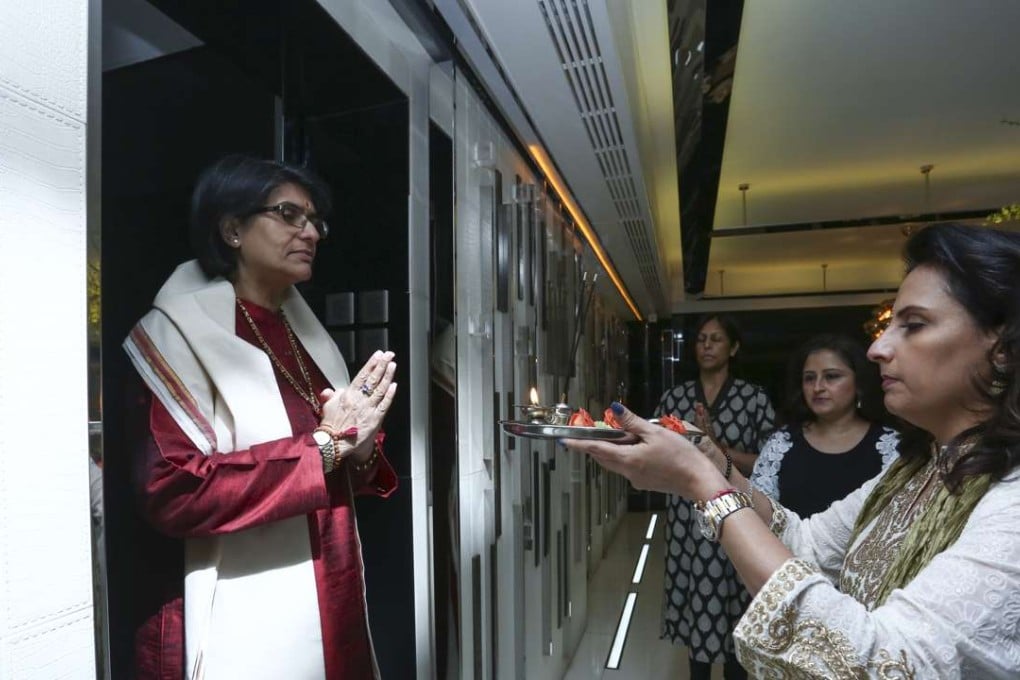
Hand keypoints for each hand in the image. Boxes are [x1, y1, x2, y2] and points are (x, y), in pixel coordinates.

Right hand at [318, 350, 397, 461]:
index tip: (378, 354)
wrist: (335, 445)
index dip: (371, 364)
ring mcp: (368, 409)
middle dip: (382, 365)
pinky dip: (390, 395)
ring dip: (387, 376)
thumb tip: (331, 390)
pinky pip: (384, 405)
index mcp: (348, 395)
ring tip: (393, 365)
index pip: (362, 376)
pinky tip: (394, 386)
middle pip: (373, 379)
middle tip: (389, 354)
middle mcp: (359, 400)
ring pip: (380, 389)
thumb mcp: (327, 408)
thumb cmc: (331, 427)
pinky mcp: (375, 420)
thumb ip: (331, 396)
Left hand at [563, 403, 725, 500]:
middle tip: (590, 433)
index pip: (597, 450)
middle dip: (596, 446)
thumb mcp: (656, 433)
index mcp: (628, 459)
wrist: (699, 481)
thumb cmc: (681, 456)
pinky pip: (628, 468)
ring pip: (616, 463)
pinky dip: (626, 456)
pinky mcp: (646, 483)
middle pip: (604, 458)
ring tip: (620, 436)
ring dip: (612, 451)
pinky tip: (639, 447)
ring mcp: (637, 480)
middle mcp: (628, 473)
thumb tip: (614, 409)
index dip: (580, 445)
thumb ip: (632, 422)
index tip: (565, 441)